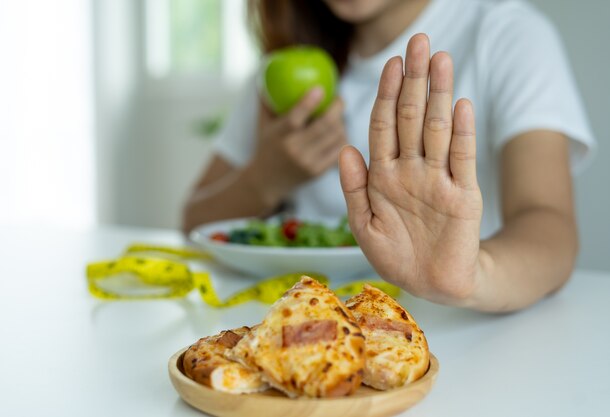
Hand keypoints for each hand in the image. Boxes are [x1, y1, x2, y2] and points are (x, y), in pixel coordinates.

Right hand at [246, 88, 347, 205]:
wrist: (265, 182)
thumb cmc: (266, 146)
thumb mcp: (263, 125)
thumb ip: (267, 101)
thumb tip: (268, 72)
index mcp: (279, 136)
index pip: (295, 118)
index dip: (309, 103)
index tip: (320, 88)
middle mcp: (294, 150)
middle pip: (324, 126)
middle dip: (337, 109)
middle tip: (340, 99)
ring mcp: (308, 162)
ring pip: (335, 137)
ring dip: (341, 123)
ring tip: (338, 116)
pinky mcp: (318, 172)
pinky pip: (338, 150)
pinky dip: (342, 137)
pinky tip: (339, 131)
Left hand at [339, 34, 482, 304]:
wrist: (433, 284)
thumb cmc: (396, 256)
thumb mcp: (364, 226)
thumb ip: (353, 189)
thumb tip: (344, 148)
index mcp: (383, 176)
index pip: (384, 125)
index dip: (386, 94)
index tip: (390, 64)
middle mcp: (410, 170)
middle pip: (411, 117)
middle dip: (414, 80)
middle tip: (419, 42)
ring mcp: (438, 179)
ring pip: (436, 129)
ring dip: (439, 94)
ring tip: (441, 60)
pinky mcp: (464, 195)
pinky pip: (462, 159)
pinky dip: (461, 132)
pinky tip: (459, 104)